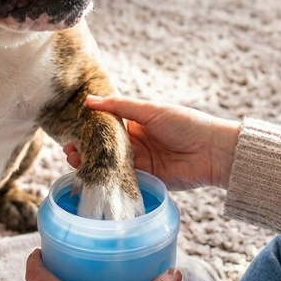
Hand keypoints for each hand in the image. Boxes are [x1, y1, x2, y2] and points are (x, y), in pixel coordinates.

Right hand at [63, 95, 239, 190]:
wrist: (212, 151)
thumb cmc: (185, 123)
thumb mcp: (150, 110)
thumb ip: (119, 106)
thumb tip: (89, 100)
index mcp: (137, 124)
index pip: (107, 126)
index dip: (89, 129)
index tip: (70, 131)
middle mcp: (137, 144)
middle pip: (106, 147)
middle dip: (86, 148)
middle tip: (68, 150)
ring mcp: (141, 163)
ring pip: (110, 164)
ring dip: (92, 164)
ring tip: (74, 161)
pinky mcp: (146, 180)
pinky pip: (123, 179)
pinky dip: (107, 178)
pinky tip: (92, 176)